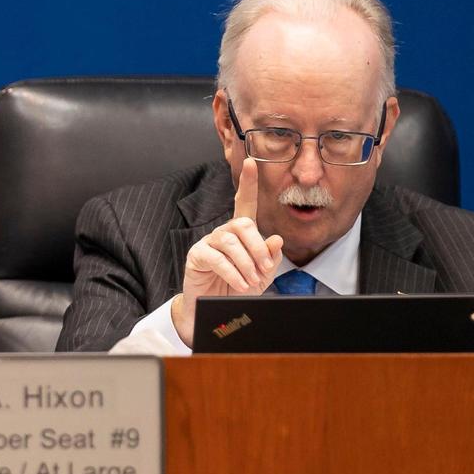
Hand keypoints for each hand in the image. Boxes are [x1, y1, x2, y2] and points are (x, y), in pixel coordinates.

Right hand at [172, 158, 283, 345]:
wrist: (216, 311)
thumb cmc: (239, 289)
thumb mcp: (261, 275)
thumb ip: (270, 257)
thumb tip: (276, 239)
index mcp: (240, 233)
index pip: (244, 203)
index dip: (248, 183)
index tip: (251, 163)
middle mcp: (224, 232)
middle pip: (242, 224)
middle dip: (258, 247)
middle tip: (265, 270)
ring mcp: (208, 242)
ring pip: (230, 241)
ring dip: (247, 263)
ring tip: (252, 281)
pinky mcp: (197, 256)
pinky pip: (217, 258)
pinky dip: (233, 272)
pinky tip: (240, 284)